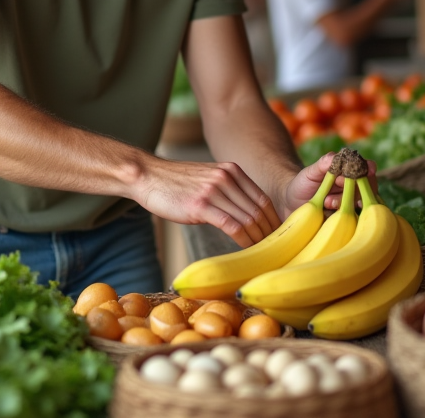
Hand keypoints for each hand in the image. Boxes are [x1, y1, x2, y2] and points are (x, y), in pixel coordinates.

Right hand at [133, 157, 281, 246]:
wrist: (148, 176)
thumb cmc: (176, 183)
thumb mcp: (208, 179)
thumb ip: (227, 190)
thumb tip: (245, 215)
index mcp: (231, 171)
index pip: (263, 199)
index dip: (273, 220)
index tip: (277, 237)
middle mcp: (226, 177)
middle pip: (259, 210)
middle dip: (269, 233)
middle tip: (274, 251)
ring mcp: (214, 190)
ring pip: (248, 219)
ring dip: (258, 239)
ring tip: (262, 254)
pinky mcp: (201, 205)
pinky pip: (232, 225)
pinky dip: (243, 240)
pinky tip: (245, 249)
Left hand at [280, 151, 377, 213]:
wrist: (291, 204)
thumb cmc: (302, 183)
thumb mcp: (311, 172)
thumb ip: (324, 163)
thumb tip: (336, 156)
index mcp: (348, 172)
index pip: (366, 168)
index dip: (368, 169)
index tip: (368, 170)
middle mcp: (354, 188)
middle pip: (368, 186)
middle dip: (353, 185)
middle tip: (337, 182)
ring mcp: (351, 204)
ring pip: (360, 202)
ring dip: (344, 201)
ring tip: (327, 202)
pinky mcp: (346, 219)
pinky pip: (354, 218)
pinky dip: (344, 215)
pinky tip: (331, 213)